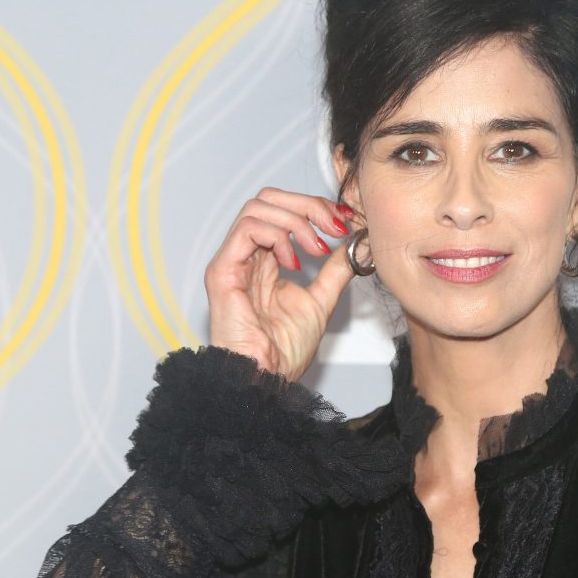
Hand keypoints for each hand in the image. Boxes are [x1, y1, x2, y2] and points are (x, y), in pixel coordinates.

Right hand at [204, 188, 359, 379]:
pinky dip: (277, 235)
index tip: (345, 221)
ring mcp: (231, 261)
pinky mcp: (222, 270)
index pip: (283, 210)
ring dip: (296, 220)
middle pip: (269, 199)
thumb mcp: (321, 300)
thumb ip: (334, 270)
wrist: (267, 377)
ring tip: (317, 249)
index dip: (315, 207)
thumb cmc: (284, 351)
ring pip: (258, 207)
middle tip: (335, 227)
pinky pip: (247, 229)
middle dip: (308, 205)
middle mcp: (245, 255)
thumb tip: (355, 244)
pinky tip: (294, 261)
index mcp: (264, 260)